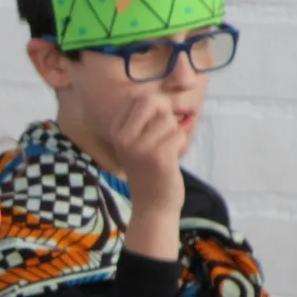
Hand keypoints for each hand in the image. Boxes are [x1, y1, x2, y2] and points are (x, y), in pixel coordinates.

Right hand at [109, 98, 185, 259]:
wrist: (152, 204)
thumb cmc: (149, 168)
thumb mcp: (137, 140)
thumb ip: (146, 117)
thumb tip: (165, 92)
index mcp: (116, 130)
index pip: (141, 98)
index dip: (156, 109)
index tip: (152, 130)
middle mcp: (123, 137)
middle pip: (154, 101)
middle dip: (166, 115)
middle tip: (162, 137)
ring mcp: (140, 147)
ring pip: (170, 120)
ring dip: (174, 135)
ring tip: (165, 152)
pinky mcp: (159, 157)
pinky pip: (179, 134)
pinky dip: (181, 146)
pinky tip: (170, 160)